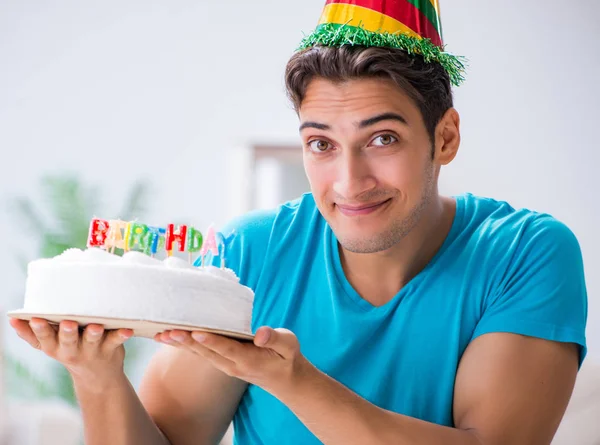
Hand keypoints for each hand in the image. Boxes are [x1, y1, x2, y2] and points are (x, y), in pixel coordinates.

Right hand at [9, 317, 132, 387]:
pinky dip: (121, 335)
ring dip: (93, 333)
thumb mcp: (51, 346)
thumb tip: (12, 319)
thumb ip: (33, 334)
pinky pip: (116, 341)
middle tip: (67, 323)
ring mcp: (91, 351)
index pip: (43, 339)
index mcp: (54, 348)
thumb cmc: (71, 349)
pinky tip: (127, 330)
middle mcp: (72, 351)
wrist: (98, 377)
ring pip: (92, 340)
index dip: (38, 330)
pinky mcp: (109, 349)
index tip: (35, 319)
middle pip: (67, 341)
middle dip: (66, 332)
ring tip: (96, 326)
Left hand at [155, 327, 313, 395]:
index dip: (211, 340)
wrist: (284, 379)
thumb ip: (276, 338)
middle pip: (206, 352)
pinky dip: (185, 345)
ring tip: (161, 334)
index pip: (226, 348)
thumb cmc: (287, 357)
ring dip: (180, 344)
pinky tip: (171, 338)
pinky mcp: (222, 362)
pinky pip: (201, 353)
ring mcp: (225, 365)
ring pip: (200, 354)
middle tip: (168, 331)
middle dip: (187, 341)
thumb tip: (262, 333)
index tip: (196, 332)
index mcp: (248, 359)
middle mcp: (232, 364)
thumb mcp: (289, 345)